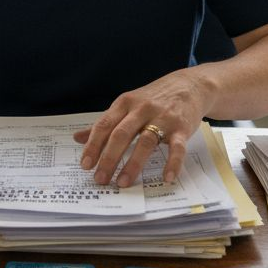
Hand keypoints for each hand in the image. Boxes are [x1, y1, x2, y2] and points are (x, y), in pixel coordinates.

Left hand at [73, 70, 212, 187]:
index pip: (104, 125)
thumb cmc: (154, 98)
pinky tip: (166, 177)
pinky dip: (172, 163)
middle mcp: (142, 109)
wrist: (190, 85)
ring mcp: (163, 118)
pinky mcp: (182, 127)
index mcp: (125, 103)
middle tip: (100, 178)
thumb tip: (77, 137)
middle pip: (121, 134)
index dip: (93, 145)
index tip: (85, 165)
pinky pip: (177, 148)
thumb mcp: (127, 104)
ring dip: (133, 164)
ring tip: (123, 182)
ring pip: (145, 142)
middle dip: (109, 158)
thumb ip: (105, 122)